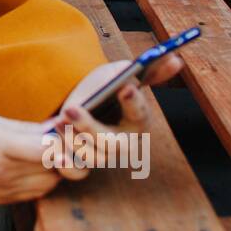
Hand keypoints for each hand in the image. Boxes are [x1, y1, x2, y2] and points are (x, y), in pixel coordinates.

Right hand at [0, 111, 74, 204]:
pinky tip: (29, 167)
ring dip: (53, 170)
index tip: (62, 131)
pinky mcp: (1, 201)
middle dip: (62, 154)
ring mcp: (3, 190)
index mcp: (0, 146)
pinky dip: (40, 181)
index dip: (64, 141)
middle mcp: (4, 172)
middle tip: (57, 141)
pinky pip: (34, 195)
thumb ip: (25, 127)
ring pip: (49, 185)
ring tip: (42, 154)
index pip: (50, 151)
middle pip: (55, 170)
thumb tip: (56, 125)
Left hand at [48, 53, 183, 178]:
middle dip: (90, 127)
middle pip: (111, 143)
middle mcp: (125, 143)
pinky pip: (75, 172)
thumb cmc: (105, 89)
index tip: (126, 87)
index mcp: (139, 119)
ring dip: (73, 140)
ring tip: (59, 121)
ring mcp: (104, 156)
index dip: (133, 101)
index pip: (139, 112)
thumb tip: (176, 59)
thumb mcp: (122, 73)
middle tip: (71, 109)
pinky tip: (54, 151)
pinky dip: (64, 164)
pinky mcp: (83, 163)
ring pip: (91, 157)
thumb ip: (148, 70)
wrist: (81, 105)